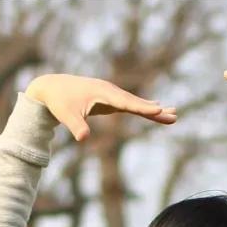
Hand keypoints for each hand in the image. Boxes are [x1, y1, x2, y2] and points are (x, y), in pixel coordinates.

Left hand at [24, 73, 176, 143]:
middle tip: (174, 115)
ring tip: (173, 114)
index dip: (142, 107)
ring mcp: (111, 94)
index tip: (158, 109)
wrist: (52, 87)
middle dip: (155, 110)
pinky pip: (130, 104)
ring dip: (153, 109)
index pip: (126, 102)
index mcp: (102, 93)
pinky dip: (143, 107)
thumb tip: (83, 138)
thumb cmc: (59, 102)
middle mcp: (110, 91)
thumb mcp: (66, 115)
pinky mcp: (109, 99)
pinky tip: (155, 108)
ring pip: (136, 103)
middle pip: (136, 102)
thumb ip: (75, 126)